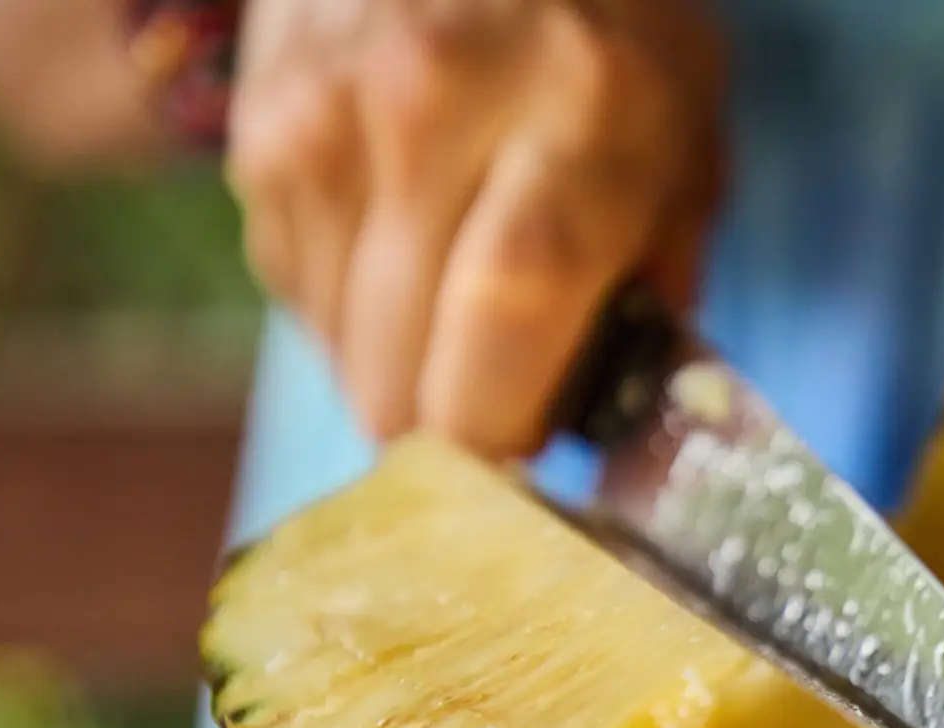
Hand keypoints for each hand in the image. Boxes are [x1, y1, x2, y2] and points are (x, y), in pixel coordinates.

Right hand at [226, 0, 723, 457]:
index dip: (503, 436)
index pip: (505, 329)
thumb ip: (663, 285)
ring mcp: (324, 116)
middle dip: (452, 429)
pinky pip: (294, 286)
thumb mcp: (688, 134)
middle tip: (505, 401)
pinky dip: (350, 306)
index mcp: (580, 114)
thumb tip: (619, 437)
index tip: (528, 467)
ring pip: (336, 346)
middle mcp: (432, 111)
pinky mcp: (255, 125)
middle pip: (398, 371)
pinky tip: (403, 250)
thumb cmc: (611, 24)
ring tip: (458, 304)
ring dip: (398, 366)